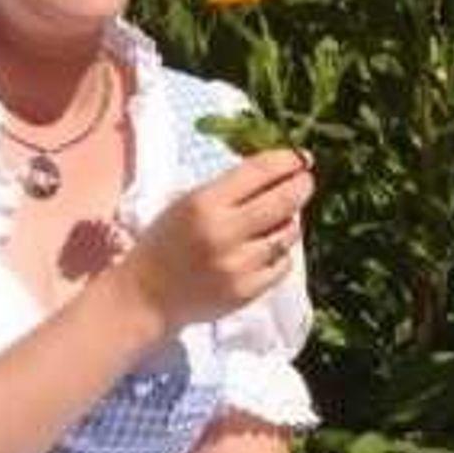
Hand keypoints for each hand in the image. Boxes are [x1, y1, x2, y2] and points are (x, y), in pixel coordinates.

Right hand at [119, 148, 313, 334]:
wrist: (147, 295)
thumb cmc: (168, 241)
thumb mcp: (188, 202)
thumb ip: (230, 187)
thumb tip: (280, 170)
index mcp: (205, 203)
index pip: (259, 171)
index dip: (288, 160)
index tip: (302, 157)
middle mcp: (224, 232)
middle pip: (284, 201)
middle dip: (302, 186)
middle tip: (306, 182)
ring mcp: (238, 265)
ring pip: (288, 234)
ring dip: (290, 221)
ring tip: (278, 219)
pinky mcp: (247, 291)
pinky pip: (283, 264)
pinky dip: (280, 253)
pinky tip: (265, 250)